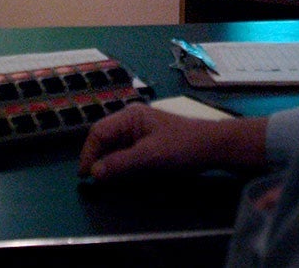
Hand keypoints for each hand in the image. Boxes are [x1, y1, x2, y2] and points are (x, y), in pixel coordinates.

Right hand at [78, 103, 268, 180]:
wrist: (213, 147)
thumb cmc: (182, 147)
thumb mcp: (150, 156)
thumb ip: (121, 163)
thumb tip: (93, 173)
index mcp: (129, 116)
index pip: (98, 131)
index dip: (88, 154)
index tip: (85, 176)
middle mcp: (131, 120)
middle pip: (105, 139)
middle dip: (99, 159)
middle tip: (96, 182)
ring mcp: (139, 130)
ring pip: (115, 147)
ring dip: (110, 163)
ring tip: (109, 181)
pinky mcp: (147, 141)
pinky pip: (126, 152)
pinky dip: (122, 164)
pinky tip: (125, 176)